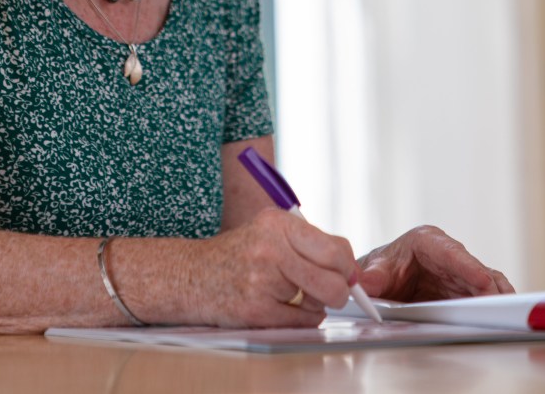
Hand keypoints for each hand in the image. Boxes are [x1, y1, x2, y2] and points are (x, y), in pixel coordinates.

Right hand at [189, 208, 358, 327]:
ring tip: (294, 294)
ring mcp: (262, 280)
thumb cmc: (239, 254)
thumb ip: (309, 243)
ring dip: (316, 304)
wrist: (191, 274)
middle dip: (339, 291)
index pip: (336, 248)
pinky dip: (300, 319)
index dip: (347, 266)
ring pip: (321, 303)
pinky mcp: (257, 309)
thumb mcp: (269, 231)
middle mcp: (270, 247)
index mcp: (277, 223)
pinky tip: (280, 306)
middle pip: (335, 280)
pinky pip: (303, 321)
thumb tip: (352, 271)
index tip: (344, 273)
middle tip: (330, 291)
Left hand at [357, 225, 513, 301]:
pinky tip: (501, 319)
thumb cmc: (383, 268)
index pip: (451, 252)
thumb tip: (366, 284)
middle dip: (488, 289)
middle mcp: (449, 254)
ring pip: (487, 283)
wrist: (385, 279)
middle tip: (497, 308)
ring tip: (505, 316)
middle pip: (475, 270)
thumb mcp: (376, 271)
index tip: (483, 281)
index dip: (468, 267)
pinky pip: (486, 296)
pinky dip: (493, 307)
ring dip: (496, 299)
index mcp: (427, 241)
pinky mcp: (467, 289)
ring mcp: (461, 273)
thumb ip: (373, 277)